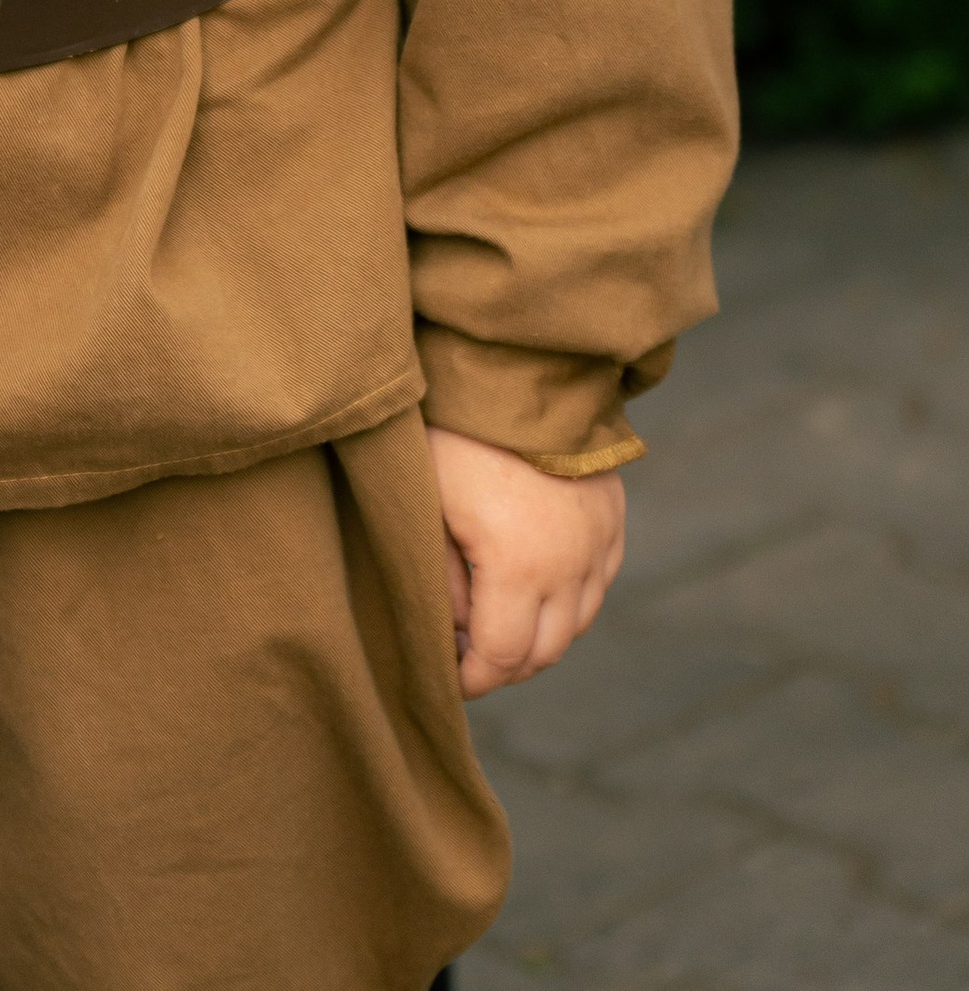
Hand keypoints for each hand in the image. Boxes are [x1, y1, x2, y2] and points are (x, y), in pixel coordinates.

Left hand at [426, 424, 626, 697]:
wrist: (516, 364)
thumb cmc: (456, 431)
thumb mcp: (429, 507)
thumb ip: (442, 581)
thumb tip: (459, 630)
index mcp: (520, 567)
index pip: (502, 658)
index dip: (472, 679)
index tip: (446, 677)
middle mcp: (572, 563)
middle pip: (545, 651)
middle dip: (505, 663)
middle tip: (467, 654)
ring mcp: (600, 539)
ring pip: (578, 622)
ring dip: (540, 633)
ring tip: (497, 619)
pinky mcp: (612, 516)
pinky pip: (598, 582)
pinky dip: (569, 599)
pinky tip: (535, 584)